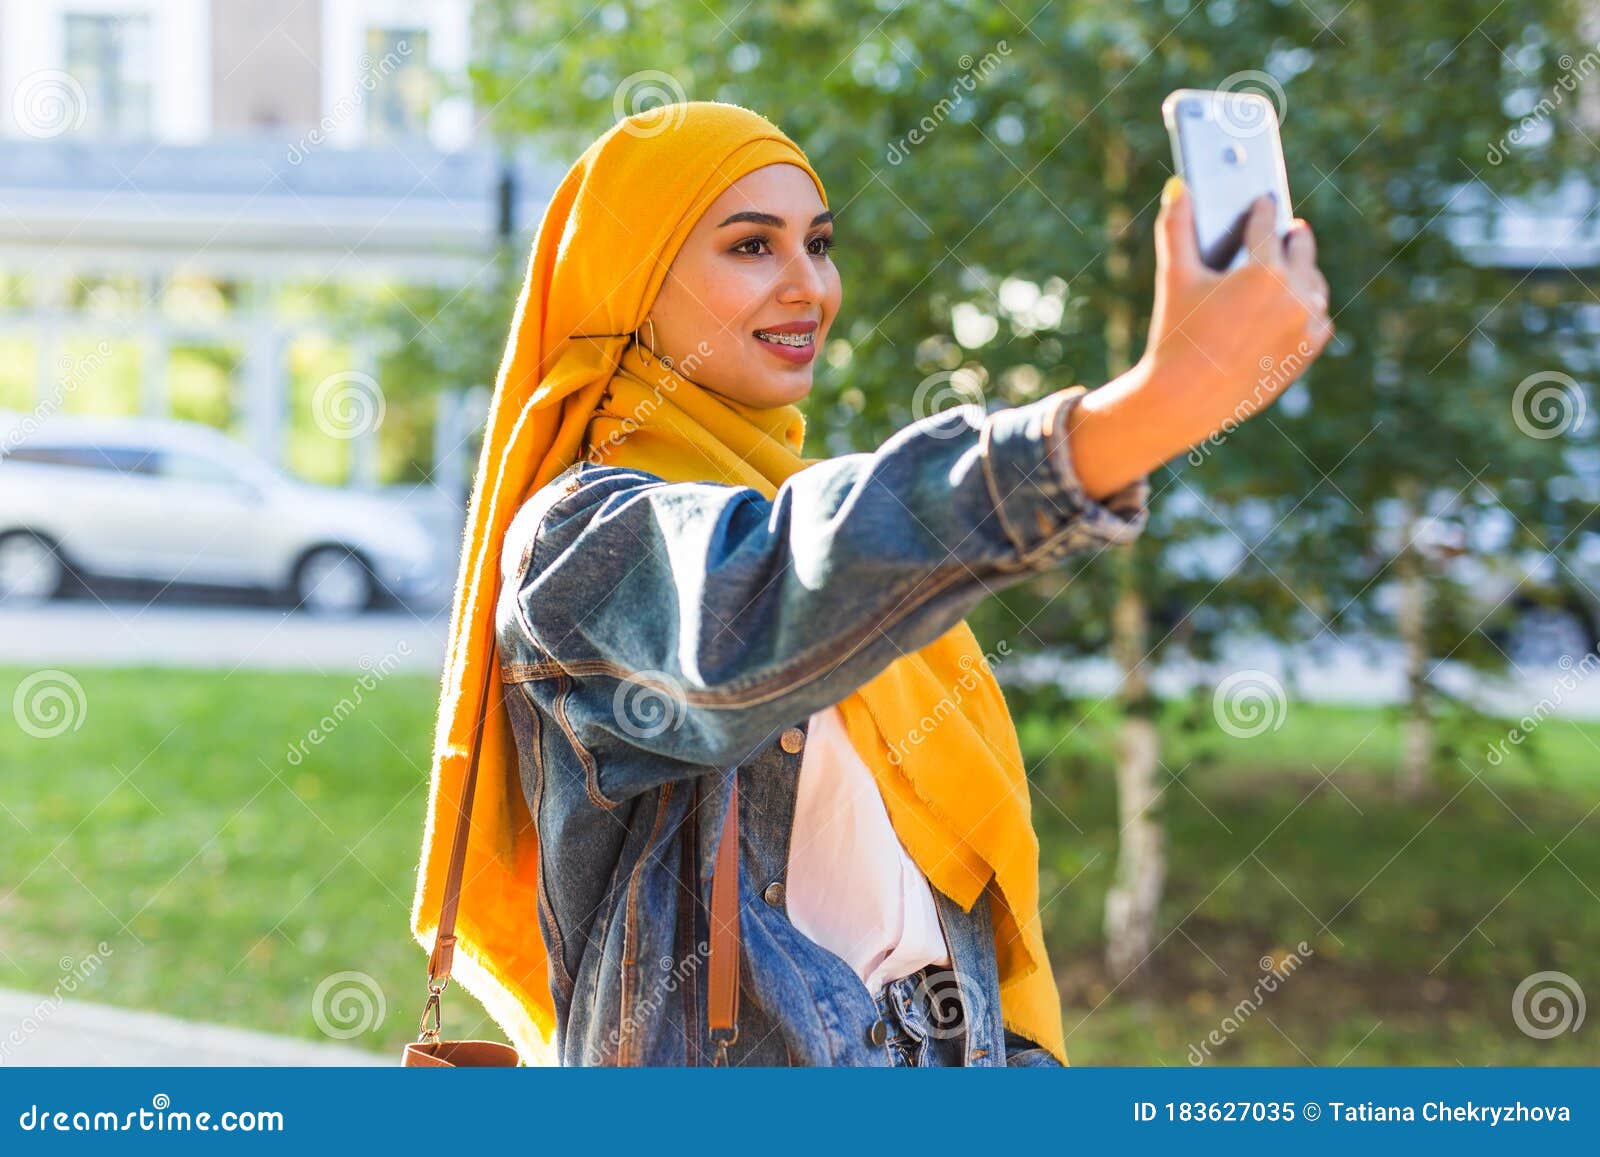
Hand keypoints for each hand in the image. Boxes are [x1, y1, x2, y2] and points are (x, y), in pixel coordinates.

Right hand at [1065, 177, 1333, 498]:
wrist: (1183, 400)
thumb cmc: (1175, 336)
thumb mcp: (1174, 277)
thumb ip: (1176, 227)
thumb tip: (1178, 186)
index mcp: (1264, 270)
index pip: (1267, 223)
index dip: (1262, 209)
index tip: (1263, 201)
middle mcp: (1294, 295)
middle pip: (1301, 248)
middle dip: (1291, 236)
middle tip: (1286, 230)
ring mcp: (1305, 324)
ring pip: (1314, 283)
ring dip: (1303, 272)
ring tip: (1291, 268)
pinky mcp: (1307, 351)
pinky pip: (1318, 318)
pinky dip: (1308, 308)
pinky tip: (1294, 304)